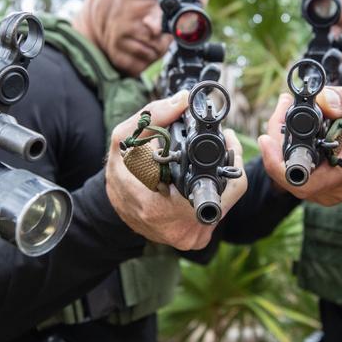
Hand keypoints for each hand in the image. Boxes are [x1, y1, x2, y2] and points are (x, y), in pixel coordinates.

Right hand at [106, 90, 247, 250]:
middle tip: (215, 146)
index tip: (225, 137)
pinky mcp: (194, 241)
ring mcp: (189, 237)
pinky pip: (219, 215)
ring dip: (218, 181)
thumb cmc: (120, 172)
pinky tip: (196, 185)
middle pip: (228, 191)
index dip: (229, 154)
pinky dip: (212, 196)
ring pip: (225, 203)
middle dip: (223, 165)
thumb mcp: (126, 137)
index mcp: (162, 204)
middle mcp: (180, 227)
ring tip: (201, 165)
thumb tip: (184, 100)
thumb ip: (154, 115)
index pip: (223, 181)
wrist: (112, 208)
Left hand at [257, 86, 341, 205]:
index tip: (267, 138)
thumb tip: (321, 101)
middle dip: (277, 144)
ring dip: (281, 146)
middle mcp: (341, 186)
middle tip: (279, 111)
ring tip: (284, 114)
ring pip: (292, 176)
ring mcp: (332, 192)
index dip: (279, 164)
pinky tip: (290, 129)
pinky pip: (298, 175)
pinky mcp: (325, 190)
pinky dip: (289, 152)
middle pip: (291, 177)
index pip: (306, 181)